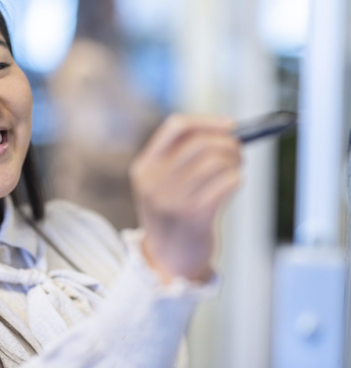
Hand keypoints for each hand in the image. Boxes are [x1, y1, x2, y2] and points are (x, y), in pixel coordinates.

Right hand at [129, 114, 242, 283]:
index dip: (206, 122)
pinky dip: (236, 179)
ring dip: (235, 161)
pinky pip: (226, 182)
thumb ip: (182, 158)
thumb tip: (227, 131)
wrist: (167, 261)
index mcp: (144, 168)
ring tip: (236, 169)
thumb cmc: (173, 216)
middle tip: (239, 151)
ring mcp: (172, 199)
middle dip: (228, 142)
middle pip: (200, 142)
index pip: (175, 128)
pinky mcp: (194, 216)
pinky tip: (233, 186)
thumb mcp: (161, 185)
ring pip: (216, 160)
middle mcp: (154, 181)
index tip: (229, 125)